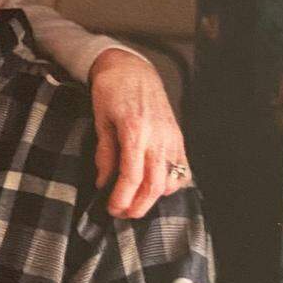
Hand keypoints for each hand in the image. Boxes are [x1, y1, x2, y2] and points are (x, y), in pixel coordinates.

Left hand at [89, 48, 189, 218]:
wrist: (133, 69)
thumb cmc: (112, 91)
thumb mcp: (101, 120)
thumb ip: (105, 153)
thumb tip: (103, 183)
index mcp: (135, 131)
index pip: (132, 176)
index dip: (122, 198)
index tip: (112, 209)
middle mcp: (158, 137)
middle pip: (154, 185)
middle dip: (138, 206)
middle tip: (122, 213)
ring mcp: (172, 138)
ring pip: (170, 180)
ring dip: (153, 198)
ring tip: (135, 201)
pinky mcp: (178, 138)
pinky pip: (181, 169)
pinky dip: (170, 184)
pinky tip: (155, 186)